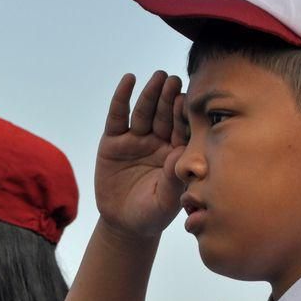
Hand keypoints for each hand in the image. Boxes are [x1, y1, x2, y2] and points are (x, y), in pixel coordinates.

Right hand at [94, 71, 187, 238]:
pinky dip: (122, 98)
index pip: (181, 129)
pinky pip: (118, 116)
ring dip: (151, 93)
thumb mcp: (165, 201)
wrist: (124, 223)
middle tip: (173, 80)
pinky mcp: (114, 140)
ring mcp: (136, 139)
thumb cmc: (152, 214)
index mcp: (176, 153)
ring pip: (144, 112)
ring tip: (157, 77)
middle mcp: (158, 141)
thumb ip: (174, 179)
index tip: (186, 101)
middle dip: (168, 98)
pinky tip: (129, 80)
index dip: (182, 115)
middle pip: (164, 115)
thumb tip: (179, 154)